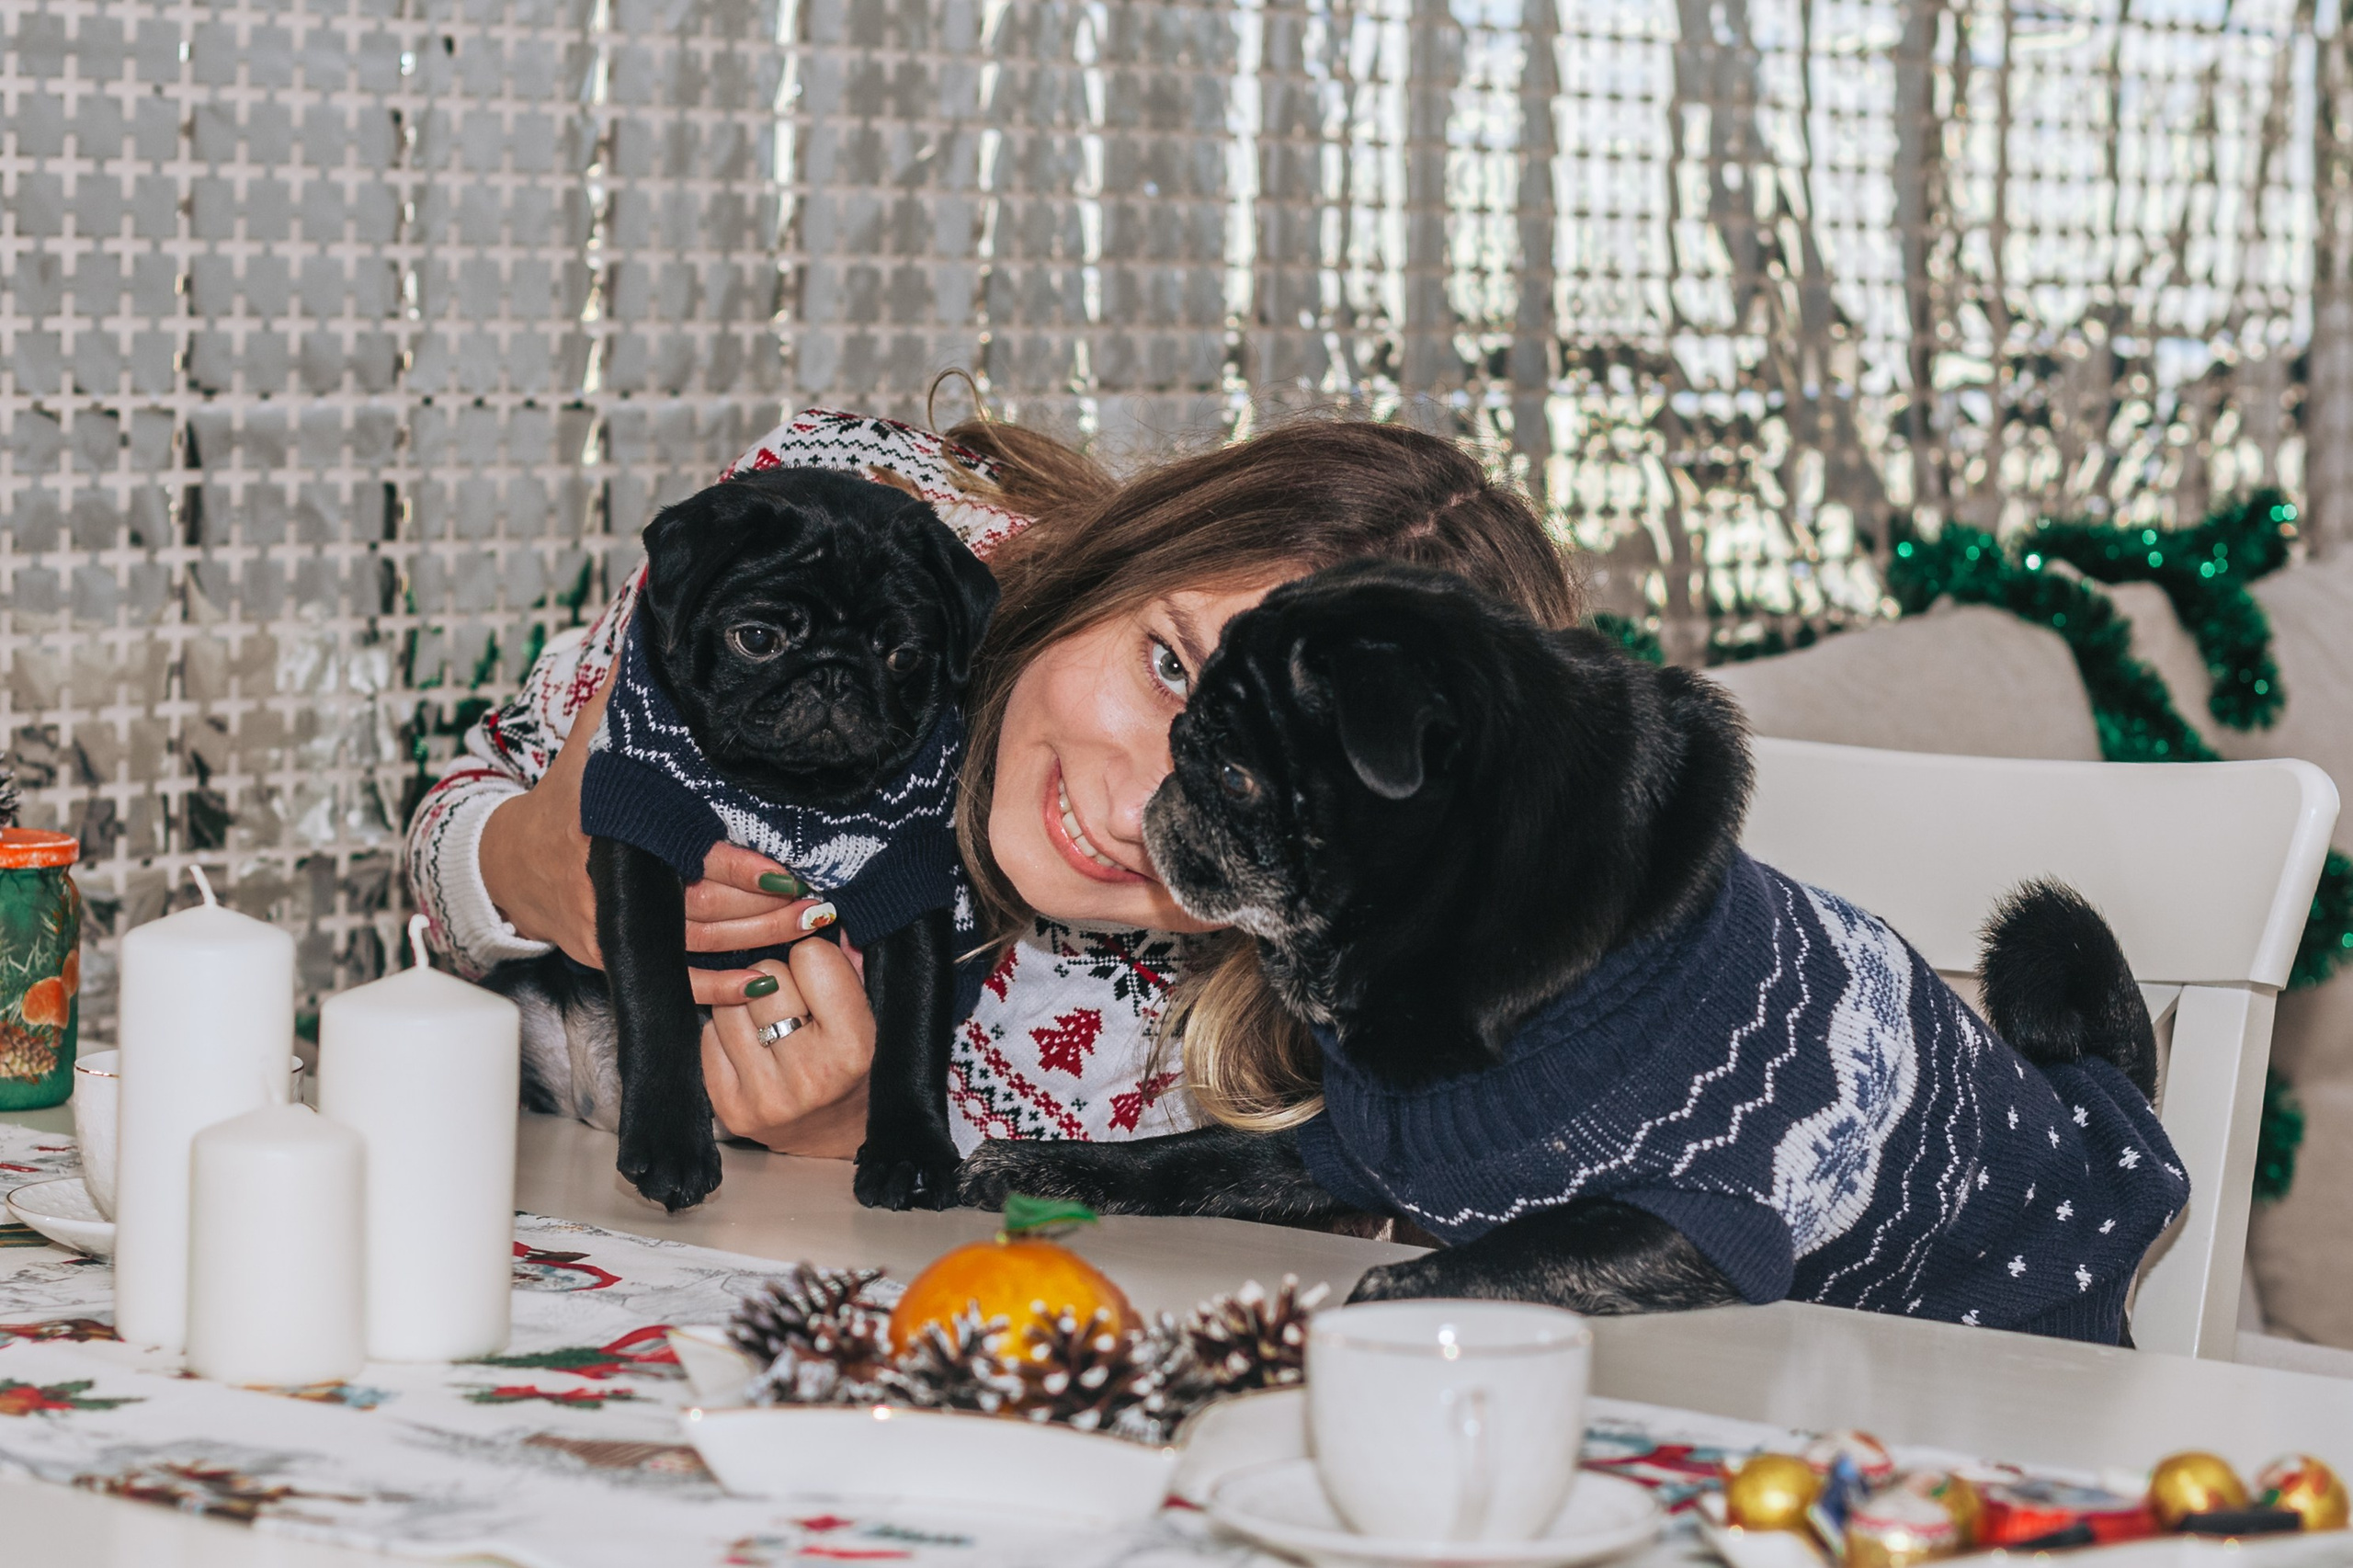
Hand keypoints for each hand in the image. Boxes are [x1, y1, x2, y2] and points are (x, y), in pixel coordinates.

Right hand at [479, 667, 842, 1004]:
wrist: (511, 862)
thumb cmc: (569, 793)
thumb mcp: (594, 739)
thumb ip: (630, 692)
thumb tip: (653, 617)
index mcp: (611, 831)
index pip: (684, 857)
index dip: (737, 868)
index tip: (787, 868)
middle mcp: (612, 888)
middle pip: (702, 910)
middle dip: (767, 908)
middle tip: (824, 896)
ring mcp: (614, 930)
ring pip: (699, 947)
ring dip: (761, 941)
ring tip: (816, 925)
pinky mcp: (621, 958)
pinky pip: (678, 983)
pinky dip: (721, 990)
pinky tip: (766, 982)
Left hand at [703, 941, 876, 1154]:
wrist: (839, 1134)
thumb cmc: (859, 1061)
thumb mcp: (873, 1012)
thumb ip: (851, 961)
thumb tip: (812, 906)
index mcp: (855, 1047)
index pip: (810, 957)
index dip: (815, 959)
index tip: (821, 977)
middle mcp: (810, 1076)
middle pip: (766, 977)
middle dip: (780, 979)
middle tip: (796, 1002)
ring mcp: (766, 1097)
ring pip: (729, 1003)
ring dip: (747, 1004)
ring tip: (773, 1025)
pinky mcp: (730, 1111)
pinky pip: (707, 1036)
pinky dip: (726, 1033)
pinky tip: (753, 1049)